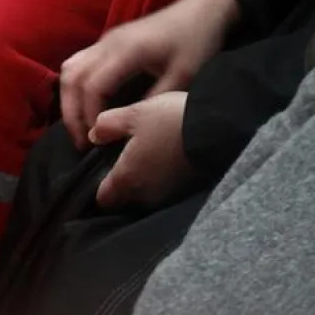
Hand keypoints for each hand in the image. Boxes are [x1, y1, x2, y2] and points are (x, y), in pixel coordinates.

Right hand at [59, 0, 238, 149]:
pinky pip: (77, 63)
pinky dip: (74, 86)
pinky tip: (84, 104)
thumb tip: (128, 123)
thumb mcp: (184, 76)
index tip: (95, 140)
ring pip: (69, 68)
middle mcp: (107, 44)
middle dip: (71, 112)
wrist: (201, 10)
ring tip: (79, 125)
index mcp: (126, 51)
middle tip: (80, 141)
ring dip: (68, 98)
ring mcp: (104, 40)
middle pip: (71, 77)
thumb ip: (155, 99)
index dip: (89, 115)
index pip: (93, 86)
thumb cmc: (196, 42)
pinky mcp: (107, 42)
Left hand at [91, 93, 200, 208]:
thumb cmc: (171, 120)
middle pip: (125, 199)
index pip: (103, 198)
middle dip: (121, 185)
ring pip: (147, 196)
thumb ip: (107, 125)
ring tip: (148, 158)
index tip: (101, 170)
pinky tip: (167, 162)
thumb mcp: (134, 114)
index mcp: (127, 179)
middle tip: (123, 160)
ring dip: (144, 183)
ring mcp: (170, 197)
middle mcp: (147, 196)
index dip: (98, 186)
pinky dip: (163, 180)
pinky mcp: (189, 192)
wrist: (221, 129)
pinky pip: (167, 192)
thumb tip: (93, 135)